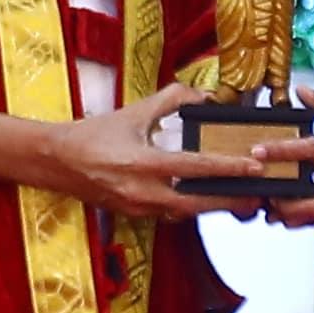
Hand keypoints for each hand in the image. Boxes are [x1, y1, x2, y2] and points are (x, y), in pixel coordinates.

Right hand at [34, 79, 263, 221]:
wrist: (56, 161)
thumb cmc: (92, 135)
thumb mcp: (131, 112)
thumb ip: (169, 101)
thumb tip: (201, 97)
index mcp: (142, 163)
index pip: (195, 168)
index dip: (228, 168)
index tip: (254, 167)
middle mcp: (141, 191)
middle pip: (197, 204)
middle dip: (229, 201)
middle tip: (257, 196)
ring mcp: (137, 208)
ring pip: (185, 213)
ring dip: (212, 207)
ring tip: (239, 200)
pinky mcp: (133, 215)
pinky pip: (169, 215)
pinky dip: (189, 208)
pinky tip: (202, 200)